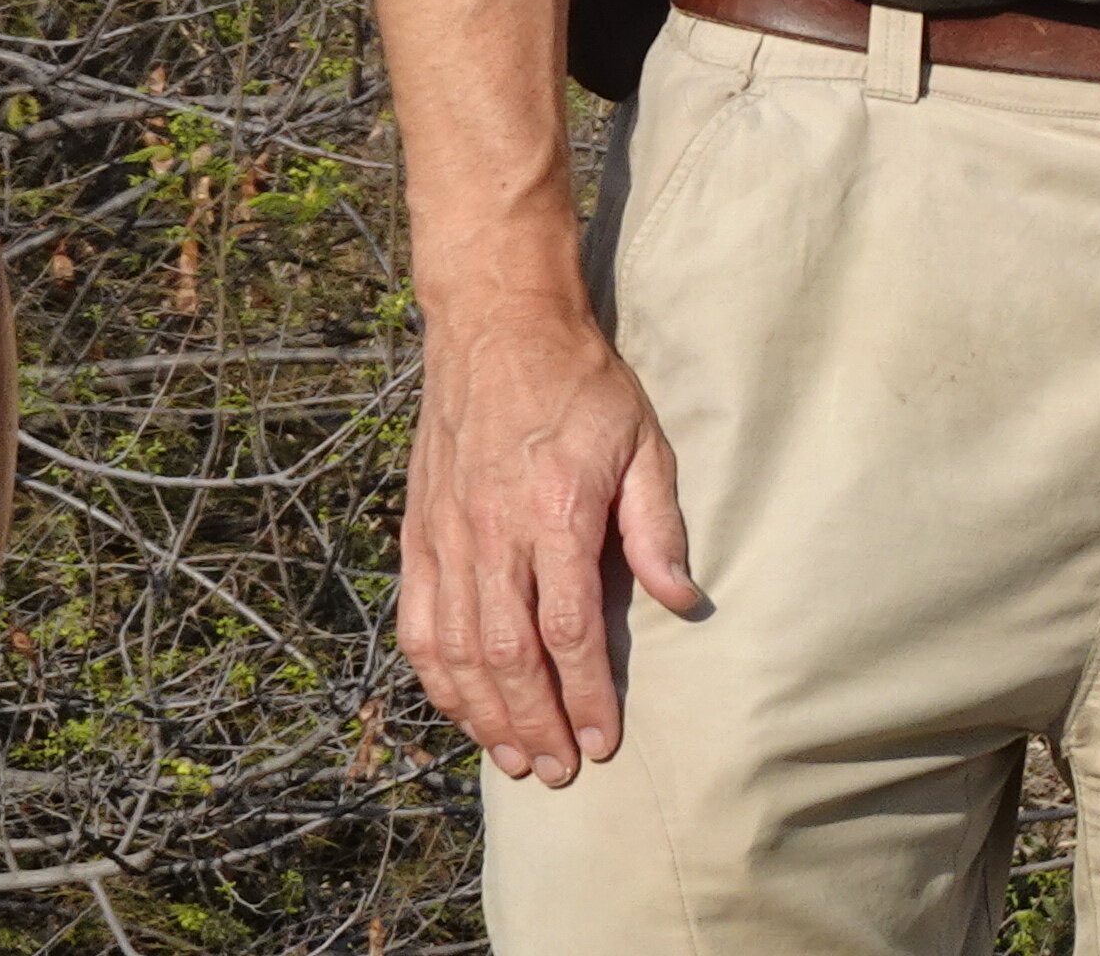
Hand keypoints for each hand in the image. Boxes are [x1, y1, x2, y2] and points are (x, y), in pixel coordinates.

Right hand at [399, 292, 701, 785]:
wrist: (497, 329)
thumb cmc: (582, 386)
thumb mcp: (643, 442)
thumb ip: (656, 525)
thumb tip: (681, 600)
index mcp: (554, 514)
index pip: (567, 630)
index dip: (584, 694)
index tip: (603, 739)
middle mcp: (491, 535)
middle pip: (506, 656)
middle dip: (534, 722)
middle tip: (560, 770)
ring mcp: (446, 538)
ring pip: (454, 652)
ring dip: (483, 714)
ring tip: (515, 757)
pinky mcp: (418, 535)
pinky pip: (419, 623)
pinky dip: (436, 676)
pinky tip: (460, 707)